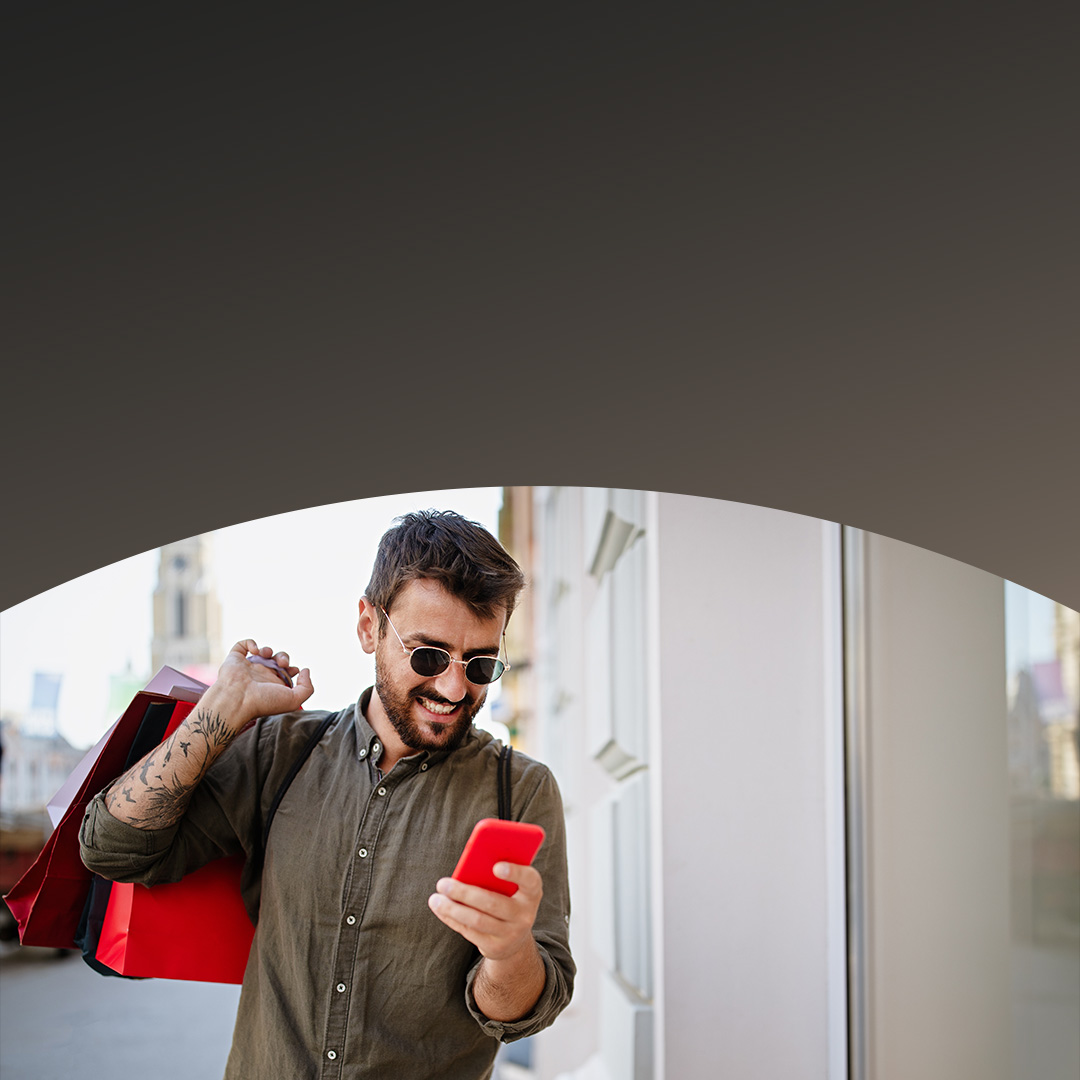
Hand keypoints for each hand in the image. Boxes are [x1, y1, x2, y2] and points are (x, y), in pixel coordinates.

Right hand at [201, 639, 314, 731]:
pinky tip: (255, 650)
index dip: (292, 668)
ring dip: (268, 649)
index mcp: (273, 685)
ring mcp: (248, 667)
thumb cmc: (263, 702)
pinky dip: (251, 643)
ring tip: (267, 655)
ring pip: (262, 652)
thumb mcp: (293, 700)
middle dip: (283, 657)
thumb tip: (305, 670)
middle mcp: (261, 676)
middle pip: (277, 660)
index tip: (294, 670)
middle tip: (282, 663)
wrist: (238, 699)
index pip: (285, 672)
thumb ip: (306, 687)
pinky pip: (243, 645)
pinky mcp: (236, 659)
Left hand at [427, 862, 542, 961]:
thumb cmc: (507, 898)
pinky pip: (470, 932)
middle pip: (493, 903)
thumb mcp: (510, 886)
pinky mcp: (495, 947)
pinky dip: (452, 919)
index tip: (495, 866)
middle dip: (464, 893)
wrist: (514, 937)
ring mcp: (511, 934)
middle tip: (442, 883)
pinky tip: (439, 909)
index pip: (530, 880)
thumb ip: (496, 875)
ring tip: (435, 898)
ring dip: (452, 909)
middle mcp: (525, 915)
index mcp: (532, 892)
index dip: (515, 872)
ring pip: (477, 921)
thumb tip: (465, 868)